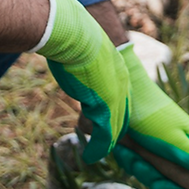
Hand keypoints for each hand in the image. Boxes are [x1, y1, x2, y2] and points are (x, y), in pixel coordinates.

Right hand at [36, 0, 129, 162]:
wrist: (74, 33)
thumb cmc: (71, 34)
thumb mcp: (80, 47)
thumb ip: (80, 57)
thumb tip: (65, 51)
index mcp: (118, 70)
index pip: (121, 100)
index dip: (115, 114)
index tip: (107, 126)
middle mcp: (121, 85)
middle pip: (122, 117)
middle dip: (115, 133)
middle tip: (104, 145)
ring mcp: (115, 97)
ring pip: (114, 129)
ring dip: (104, 144)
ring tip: (95, 153)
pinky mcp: (105, 108)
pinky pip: (105, 136)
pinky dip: (98, 149)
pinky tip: (91, 155)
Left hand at [112, 45, 188, 188]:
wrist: (125, 93)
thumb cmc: (151, 116)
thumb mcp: (173, 140)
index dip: (174, 187)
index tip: (156, 184)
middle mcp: (184, 150)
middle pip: (169, 180)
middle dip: (149, 173)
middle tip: (137, 160)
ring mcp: (165, 149)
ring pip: (152, 174)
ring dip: (136, 165)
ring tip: (129, 149)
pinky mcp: (148, 147)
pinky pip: (140, 165)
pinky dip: (129, 159)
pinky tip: (124, 147)